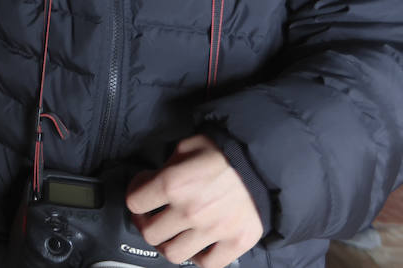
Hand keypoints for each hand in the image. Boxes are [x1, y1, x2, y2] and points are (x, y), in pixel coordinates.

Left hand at [126, 134, 263, 267]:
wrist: (267, 163)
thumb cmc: (227, 152)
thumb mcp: (188, 146)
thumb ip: (166, 165)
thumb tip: (154, 179)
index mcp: (173, 184)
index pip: (135, 202)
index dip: (136, 193)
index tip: (142, 190)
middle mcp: (190, 212)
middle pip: (149, 233)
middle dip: (146, 222)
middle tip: (152, 215)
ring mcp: (213, 231)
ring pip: (173, 254)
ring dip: (168, 244)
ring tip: (171, 233)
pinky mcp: (235, 243)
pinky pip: (207, 264)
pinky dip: (198, 257)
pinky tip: (197, 244)